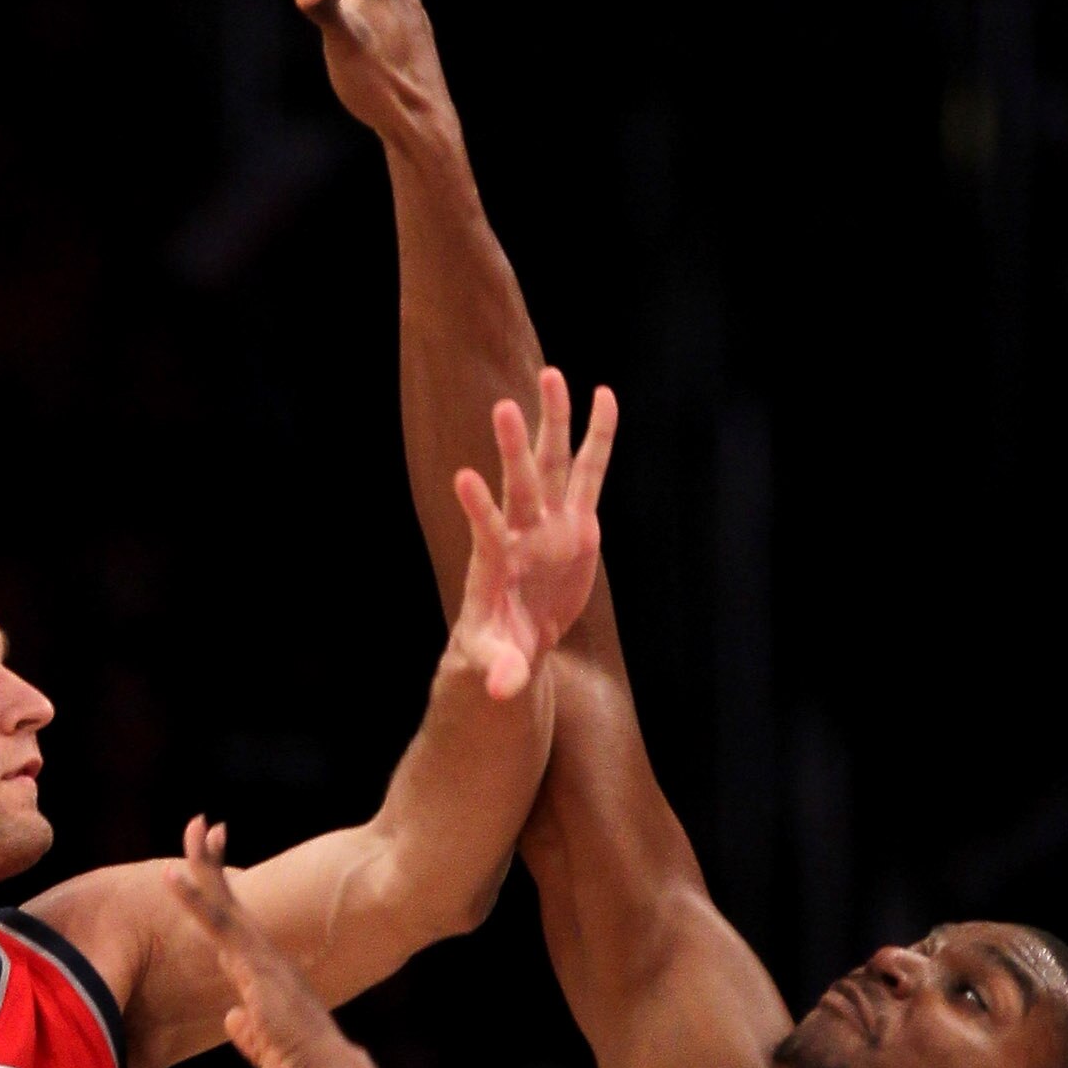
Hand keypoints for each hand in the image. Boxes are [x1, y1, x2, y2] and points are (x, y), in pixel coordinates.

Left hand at [168, 819, 360, 1067]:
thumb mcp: (270, 1060)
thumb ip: (250, 1036)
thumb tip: (233, 1018)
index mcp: (270, 985)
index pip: (237, 935)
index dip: (221, 903)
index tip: (213, 875)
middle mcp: (269, 965)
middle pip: (233, 907)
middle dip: (216, 866)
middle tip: (205, 827)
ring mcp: (264, 962)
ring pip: (226, 905)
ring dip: (205, 866)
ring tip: (194, 826)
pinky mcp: (256, 967)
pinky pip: (219, 925)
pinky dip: (195, 897)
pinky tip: (172, 874)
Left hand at [450, 369, 617, 699]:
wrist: (518, 639)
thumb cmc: (496, 651)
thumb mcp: (496, 668)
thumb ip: (501, 673)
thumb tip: (501, 693)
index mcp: (495, 569)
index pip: (486, 535)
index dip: (477, 510)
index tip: (463, 478)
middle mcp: (521, 535)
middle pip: (517, 487)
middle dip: (513, 450)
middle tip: (504, 406)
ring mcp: (549, 524)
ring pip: (551, 466)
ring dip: (553, 423)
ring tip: (551, 374)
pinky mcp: (577, 523)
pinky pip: (589, 473)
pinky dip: (597, 438)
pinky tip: (604, 395)